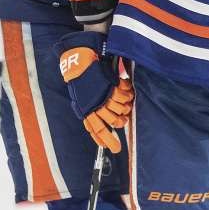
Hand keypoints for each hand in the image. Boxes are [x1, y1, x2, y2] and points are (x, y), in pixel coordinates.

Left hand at [55, 32, 131, 152]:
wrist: (81, 60)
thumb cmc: (82, 80)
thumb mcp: (82, 98)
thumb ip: (90, 111)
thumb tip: (95, 127)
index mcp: (86, 110)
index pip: (97, 130)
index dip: (107, 140)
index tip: (115, 149)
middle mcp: (94, 105)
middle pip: (114, 121)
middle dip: (121, 121)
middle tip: (124, 119)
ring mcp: (103, 96)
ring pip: (121, 109)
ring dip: (125, 106)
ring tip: (124, 100)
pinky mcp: (110, 86)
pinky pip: (124, 96)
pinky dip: (127, 94)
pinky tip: (125, 89)